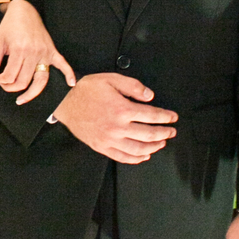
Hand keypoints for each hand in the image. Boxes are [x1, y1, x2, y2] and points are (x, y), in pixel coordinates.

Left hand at [0, 0, 75, 104]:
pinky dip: (69, 74)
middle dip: (11, 87)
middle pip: (23, 81)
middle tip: (4, 85)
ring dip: (31, 93)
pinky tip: (71, 84)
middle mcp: (34, 53)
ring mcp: (45, 52)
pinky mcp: (52, 50)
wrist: (24, 10)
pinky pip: (63, 64)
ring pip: (41, 80)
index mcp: (19, 50)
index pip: (9, 76)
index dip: (0, 80)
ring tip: (22, 100)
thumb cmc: (10, 25)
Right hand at [51, 74, 176, 163]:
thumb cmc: (86, 89)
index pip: (152, 115)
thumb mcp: (111, 79)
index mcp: (122, 109)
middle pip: (148, 134)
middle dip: (164, 133)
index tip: (173, 118)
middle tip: (172, 132)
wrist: (64, 102)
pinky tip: (144, 155)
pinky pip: (122, 157)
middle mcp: (118, 127)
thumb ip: (133, 86)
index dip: (166, 117)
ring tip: (161, 143)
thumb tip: (150, 96)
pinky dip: (136, 159)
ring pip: (138, 149)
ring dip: (153, 147)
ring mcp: (109, 139)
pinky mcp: (101, 147)